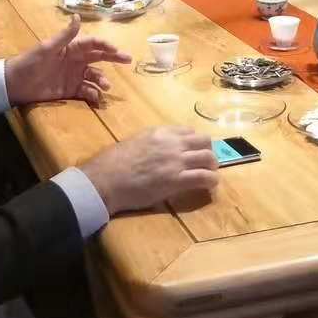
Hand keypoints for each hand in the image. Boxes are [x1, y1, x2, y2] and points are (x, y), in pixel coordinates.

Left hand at [6, 16, 130, 106]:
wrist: (15, 84)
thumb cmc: (30, 62)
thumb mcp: (47, 48)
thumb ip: (65, 35)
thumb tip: (78, 16)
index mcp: (71, 48)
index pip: (93, 44)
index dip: (106, 46)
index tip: (117, 50)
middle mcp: (76, 60)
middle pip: (99, 57)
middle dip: (114, 58)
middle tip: (128, 60)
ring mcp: (74, 76)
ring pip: (95, 76)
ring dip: (103, 80)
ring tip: (105, 87)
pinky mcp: (71, 90)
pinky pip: (87, 91)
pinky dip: (94, 95)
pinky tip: (96, 98)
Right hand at [80, 125, 219, 213]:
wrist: (105, 180)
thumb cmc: (113, 163)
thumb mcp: (135, 142)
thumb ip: (153, 143)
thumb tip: (161, 150)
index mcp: (160, 132)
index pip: (189, 131)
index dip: (195, 143)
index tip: (194, 152)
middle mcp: (172, 143)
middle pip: (204, 141)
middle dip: (208, 152)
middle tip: (205, 164)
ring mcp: (176, 161)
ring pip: (209, 157)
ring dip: (212, 167)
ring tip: (209, 175)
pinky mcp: (176, 180)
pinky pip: (204, 177)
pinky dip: (212, 181)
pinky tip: (210, 186)